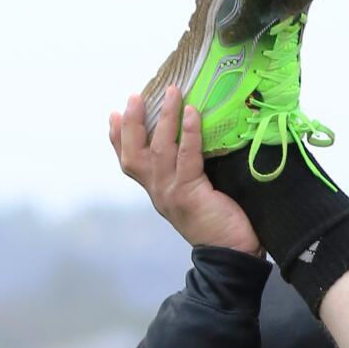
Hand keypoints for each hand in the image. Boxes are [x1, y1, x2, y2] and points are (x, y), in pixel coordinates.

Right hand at [110, 87, 261, 255]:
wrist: (233, 254)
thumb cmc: (222, 222)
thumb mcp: (196, 194)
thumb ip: (187, 172)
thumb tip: (192, 138)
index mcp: (157, 192)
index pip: (129, 162)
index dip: (118, 138)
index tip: (115, 114)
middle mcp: (158, 192)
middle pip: (134, 154)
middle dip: (132, 123)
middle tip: (135, 96)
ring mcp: (170, 194)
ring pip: (160, 149)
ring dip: (164, 118)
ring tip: (171, 93)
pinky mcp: (188, 195)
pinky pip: (187, 157)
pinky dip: (189, 133)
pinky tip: (191, 113)